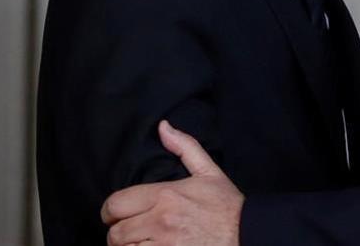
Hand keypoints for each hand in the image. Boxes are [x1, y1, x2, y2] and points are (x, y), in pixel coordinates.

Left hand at [102, 120, 243, 245]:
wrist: (248, 235)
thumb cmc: (228, 207)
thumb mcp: (209, 173)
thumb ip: (184, 147)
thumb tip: (163, 127)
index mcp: (165, 195)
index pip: (115, 204)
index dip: (111, 212)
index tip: (116, 216)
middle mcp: (160, 220)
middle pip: (115, 233)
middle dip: (118, 233)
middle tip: (128, 233)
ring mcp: (163, 245)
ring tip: (139, 243)